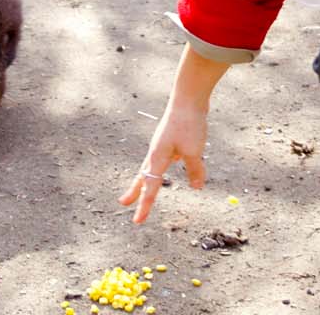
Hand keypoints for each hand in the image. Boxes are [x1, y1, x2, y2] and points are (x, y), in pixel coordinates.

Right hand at [118, 45, 226, 223]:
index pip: (150, 186)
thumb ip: (195, 170)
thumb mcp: (194, 150)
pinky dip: (161, 167)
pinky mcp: (170, 138)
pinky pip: (164, 158)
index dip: (145, 205)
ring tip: (141, 189)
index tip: (137, 221)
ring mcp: (162, 144)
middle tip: (123, 203)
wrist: (188, 97)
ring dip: (146, 180)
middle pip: (142, 176)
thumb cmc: (189, 123)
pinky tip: (170, 163)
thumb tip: (196, 187)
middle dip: (134, 191)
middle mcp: (156, 152)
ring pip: (151, 167)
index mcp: (158, 157)